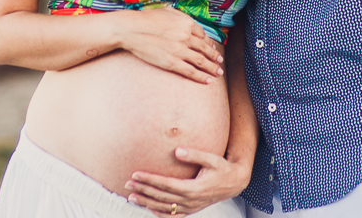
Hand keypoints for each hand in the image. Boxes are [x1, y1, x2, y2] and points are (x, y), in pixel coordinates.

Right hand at [116, 8, 223, 83]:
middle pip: (205, 49)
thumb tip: (188, 21)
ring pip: (201, 61)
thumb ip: (180, 16)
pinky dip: (201, 77)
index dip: (210, 43)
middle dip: (215, 56)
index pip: (203, 35)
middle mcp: (186, 36)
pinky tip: (208, 80)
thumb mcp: (167, 11)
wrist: (132, 29)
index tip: (213, 48)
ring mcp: (180, 50)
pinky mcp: (172, 62)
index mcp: (187, 23)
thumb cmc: (146, 18)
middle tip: (220, 62)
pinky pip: (191, 71)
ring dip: (212, 68)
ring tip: (218, 72)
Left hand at [126, 146, 251, 215]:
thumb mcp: (212, 159)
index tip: (136, 174)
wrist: (234, 182)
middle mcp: (191, 200)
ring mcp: (191, 207)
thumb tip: (177, 151)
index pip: (166, 184)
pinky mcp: (192, 210)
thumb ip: (195, 154)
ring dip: (147, 202)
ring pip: (164, 207)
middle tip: (127, 183)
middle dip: (143, 190)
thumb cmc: (222, 167)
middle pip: (161, 196)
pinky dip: (159, 213)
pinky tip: (149, 208)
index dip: (150, 179)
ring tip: (131, 196)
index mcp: (194, 188)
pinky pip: (173, 215)